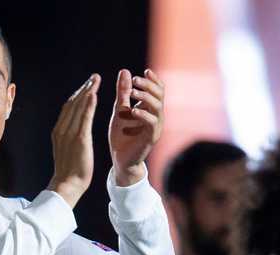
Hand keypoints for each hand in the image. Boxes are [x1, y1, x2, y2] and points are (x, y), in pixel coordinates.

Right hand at [48, 74, 100, 206]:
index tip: (87, 86)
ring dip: (87, 91)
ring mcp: (69, 134)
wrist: (67, 185)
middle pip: (72, 103)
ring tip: (96, 80)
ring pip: (77, 107)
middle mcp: (61, 130)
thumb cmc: (69, 171)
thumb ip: (68, 137)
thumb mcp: (66, 150)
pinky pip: (84, 118)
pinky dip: (88, 105)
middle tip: (94, 77)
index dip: (78, 94)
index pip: (68, 108)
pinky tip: (94, 94)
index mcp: (58, 131)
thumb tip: (73, 130)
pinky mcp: (79, 139)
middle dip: (83, 88)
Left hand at [109, 69, 164, 185]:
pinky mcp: (151, 138)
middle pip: (160, 95)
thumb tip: (125, 71)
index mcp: (150, 109)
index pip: (158, 90)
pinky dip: (143, 115)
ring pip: (157, 107)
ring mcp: (155, 127)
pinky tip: (133, 111)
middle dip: (149, 86)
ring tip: (133, 92)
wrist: (120, 159)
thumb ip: (124, 92)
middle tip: (136, 79)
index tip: (144, 71)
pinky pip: (151, 123)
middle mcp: (156, 117)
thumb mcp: (120, 109)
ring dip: (146, 97)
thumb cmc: (121, 135)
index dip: (154, 80)